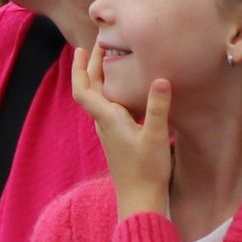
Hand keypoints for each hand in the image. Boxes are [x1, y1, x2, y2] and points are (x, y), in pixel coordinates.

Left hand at [71, 41, 174, 217]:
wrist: (140, 198)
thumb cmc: (147, 170)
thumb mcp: (156, 136)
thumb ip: (158, 108)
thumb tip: (161, 79)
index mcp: (107, 119)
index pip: (83, 90)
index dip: (80, 69)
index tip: (83, 49)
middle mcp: (104, 123)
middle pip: (91, 89)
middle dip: (93, 66)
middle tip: (102, 44)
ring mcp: (111, 130)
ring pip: (102, 98)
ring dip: (104, 77)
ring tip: (115, 58)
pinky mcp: (120, 136)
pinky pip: (113, 107)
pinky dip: (116, 91)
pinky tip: (130, 88)